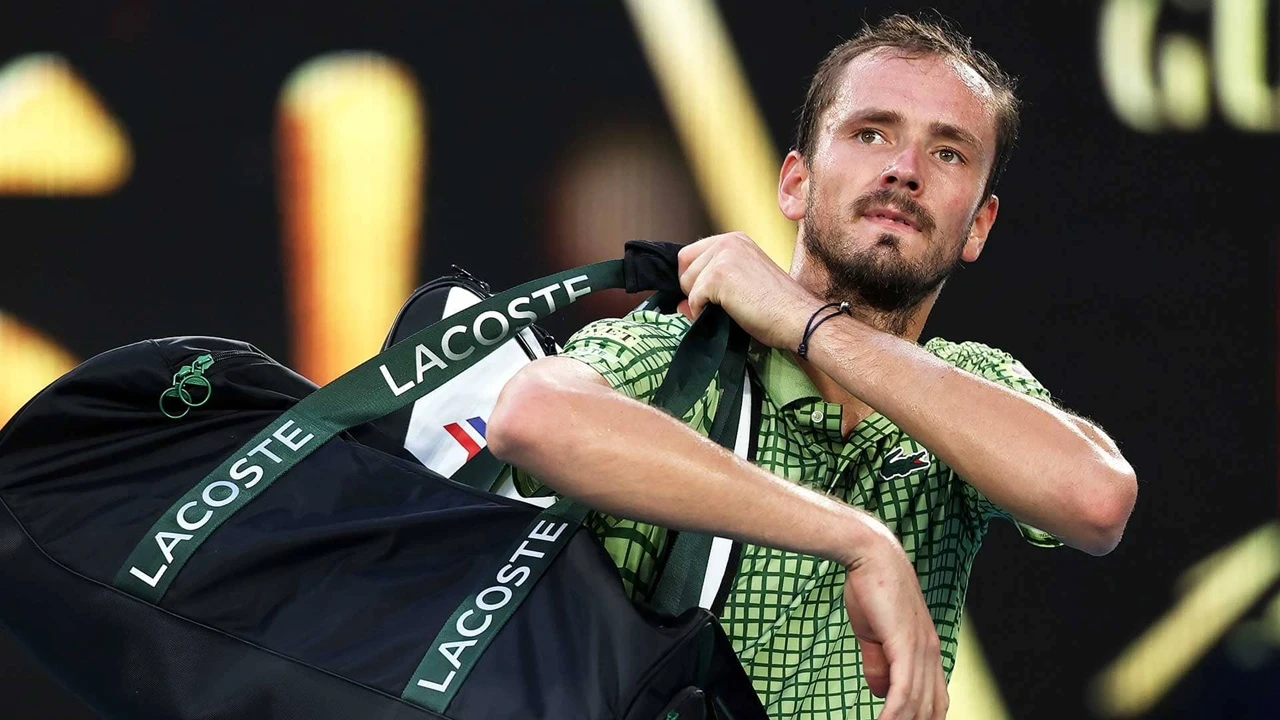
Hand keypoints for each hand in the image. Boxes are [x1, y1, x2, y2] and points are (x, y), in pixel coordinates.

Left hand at [676, 232, 821, 349]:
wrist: (798, 318)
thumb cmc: (777, 307)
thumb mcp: (742, 285)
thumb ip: (711, 285)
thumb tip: (679, 304)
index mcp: (735, 240)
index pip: (690, 254)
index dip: (693, 278)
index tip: (706, 295)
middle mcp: (728, 242)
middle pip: (684, 266)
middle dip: (694, 290)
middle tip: (719, 305)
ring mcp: (722, 257)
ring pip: (686, 283)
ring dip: (699, 302)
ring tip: (729, 308)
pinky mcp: (718, 276)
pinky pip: (693, 299)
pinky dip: (702, 313)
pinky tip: (727, 314)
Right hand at [842, 528, 948, 719]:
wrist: (870, 555)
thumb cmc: (870, 588)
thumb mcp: (873, 634)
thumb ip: (878, 664)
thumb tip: (881, 693)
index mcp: (925, 649)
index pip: (934, 699)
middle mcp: (930, 652)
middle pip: (931, 708)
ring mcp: (920, 648)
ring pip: (917, 704)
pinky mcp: (905, 644)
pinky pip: (904, 690)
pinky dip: (895, 713)